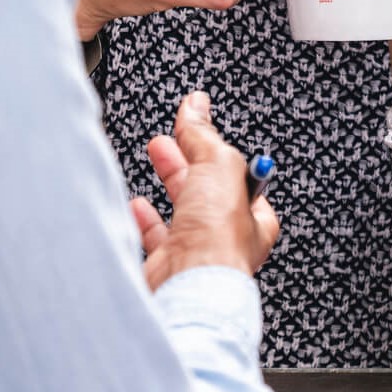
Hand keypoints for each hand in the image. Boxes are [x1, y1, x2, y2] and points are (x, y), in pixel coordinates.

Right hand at [131, 92, 279, 289]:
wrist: (187, 285)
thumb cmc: (217, 240)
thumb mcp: (219, 167)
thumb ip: (204, 136)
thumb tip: (196, 106)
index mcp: (253, 218)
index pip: (236, 175)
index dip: (214, 149)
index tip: (196, 125)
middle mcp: (226, 239)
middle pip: (205, 190)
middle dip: (186, 160)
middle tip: (168, 140)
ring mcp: (195, 254)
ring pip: (181, 212)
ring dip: (167, 184)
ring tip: (156, 159)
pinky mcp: (167, 266)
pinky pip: (155, 237)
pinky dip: (145, 218)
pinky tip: (138, 206)